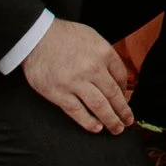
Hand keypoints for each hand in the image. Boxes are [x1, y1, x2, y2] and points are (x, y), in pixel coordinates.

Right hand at [23, 18, 134, 136]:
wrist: (37, 38)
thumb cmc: (65, 36)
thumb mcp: (92, 37)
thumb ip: (105, 55)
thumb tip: (115, 76)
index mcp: (103, 53)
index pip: (121, 77)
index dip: (125, 91)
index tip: (125, 100)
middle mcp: (93, 68)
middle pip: (113, 94)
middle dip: (123, 111)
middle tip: (128, 121)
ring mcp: (76, 82)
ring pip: (99, 106)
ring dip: (110, 120)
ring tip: (116, 129)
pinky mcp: (59, 94)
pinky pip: (77, 112)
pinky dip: (89, 122)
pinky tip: (97, 128)